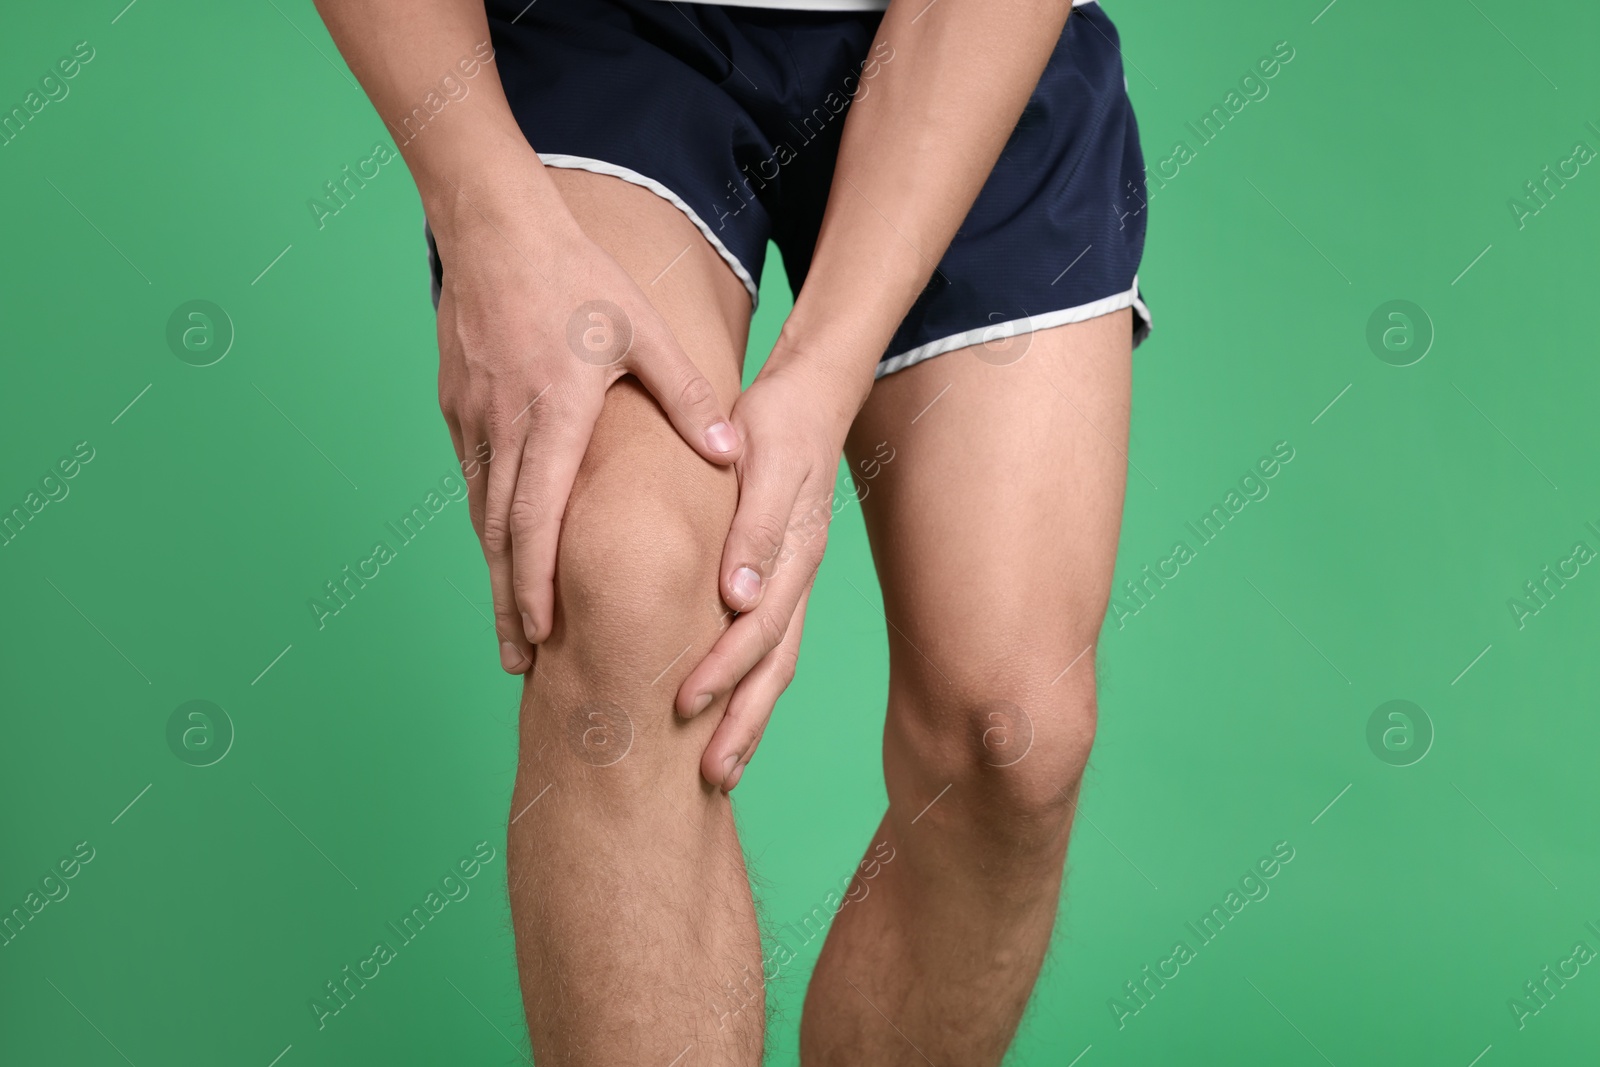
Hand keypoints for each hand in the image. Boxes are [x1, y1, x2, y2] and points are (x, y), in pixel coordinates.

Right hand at [432, 176, 741, 672]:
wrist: (491, 224)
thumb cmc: (574, 273)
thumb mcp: (642, 330)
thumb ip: (686, 395)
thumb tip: (727, 454)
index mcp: (553, 414)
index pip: (538, 519)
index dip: (535, 584)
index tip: (540, 635)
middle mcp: (504, 426)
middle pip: (500, 536)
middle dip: (507, 605)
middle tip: (517, 662)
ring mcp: (472, 418)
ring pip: (480, 513)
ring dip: (495, 573)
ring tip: (508, 627)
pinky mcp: (456, 406)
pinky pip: (472, 480)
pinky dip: (487, 525)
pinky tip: (501, 551)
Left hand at [676, 361, 859, 789]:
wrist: (809, 394)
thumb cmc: (778, 423)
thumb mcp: (765, 462)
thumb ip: (756, 530)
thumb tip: (740, 598)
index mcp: (794, 555)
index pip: (758, 630)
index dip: (722, 671)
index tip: (683, 705)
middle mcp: (797, 577)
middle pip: (774, 666)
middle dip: (743, 722)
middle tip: (711, 775)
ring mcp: (792, 581)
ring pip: (777, 663)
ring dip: (750, 716)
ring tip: (721, 768)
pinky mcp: (780, 576)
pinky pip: (770, 644)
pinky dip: (751, 684)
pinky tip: (728, 710)